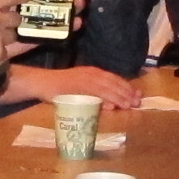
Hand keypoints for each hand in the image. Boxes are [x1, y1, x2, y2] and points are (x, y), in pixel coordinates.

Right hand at [6, 62, 140, 110]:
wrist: (41, 83)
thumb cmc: (58, 89)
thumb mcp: (80, 92)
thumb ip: (94, 97)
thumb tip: (109, 106)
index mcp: (93, 72)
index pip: (114, 78)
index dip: (126, 86)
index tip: (137, 95)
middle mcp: (91, 72)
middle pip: (114, 82)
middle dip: (127, 92)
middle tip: (138, 102)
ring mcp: (85, 78)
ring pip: (108, 87)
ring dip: (121, 96)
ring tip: (130, 105)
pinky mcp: (79, 85)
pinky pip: (97, 92)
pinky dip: (108, 98)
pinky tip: (115, 105)